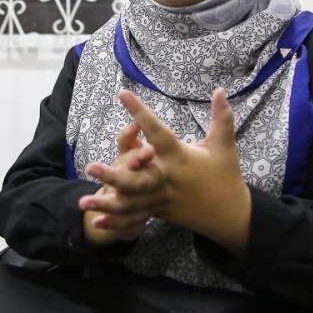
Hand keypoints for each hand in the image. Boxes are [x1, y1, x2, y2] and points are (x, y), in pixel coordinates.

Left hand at [80, 88, 250, 254]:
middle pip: (137, 178)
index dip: (141, 112)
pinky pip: (134, 217)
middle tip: (90, 166)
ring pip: (130, 202)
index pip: (157, 132)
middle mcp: (167, 178)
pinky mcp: (158, 212)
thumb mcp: (224, 145)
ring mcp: (161, 199)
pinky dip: (115, 221)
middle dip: (113, 175)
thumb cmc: (225, 175)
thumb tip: (220, 90)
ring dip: (106, 203)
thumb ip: (222, 118)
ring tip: (82, 202)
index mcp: (180, 158)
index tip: (123, 94)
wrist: (230, 215)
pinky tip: (95, 222)